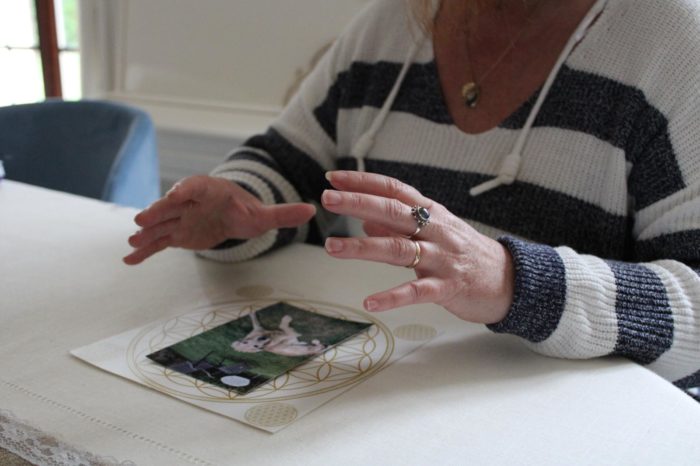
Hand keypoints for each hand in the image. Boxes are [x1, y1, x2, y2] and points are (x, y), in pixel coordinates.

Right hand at [123, 175, 315, 264]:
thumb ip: (284, 213)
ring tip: (131, 243)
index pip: (194, 186)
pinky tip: (129, 261)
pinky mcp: (176, 235)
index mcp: (209, 190)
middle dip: (158, 212)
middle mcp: (190, 202)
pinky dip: (144, 252)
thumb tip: (313, 210)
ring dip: (146, 234)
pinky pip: (158, 242)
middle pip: (171, 205)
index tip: (175, 195)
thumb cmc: (245, 210)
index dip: (184, 190)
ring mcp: (180, 219)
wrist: (232, 215)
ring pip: (161, 225)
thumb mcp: (263, 214)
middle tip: (142, 220)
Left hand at [321, 171, 513, 323]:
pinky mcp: (448, 287)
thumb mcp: (434, 232)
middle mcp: (435, 229)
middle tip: (327, 199)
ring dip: (363, 248)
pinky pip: (417, 291)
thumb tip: (364, 221)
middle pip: (392, 212)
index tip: (333, 178)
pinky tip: (369, 302)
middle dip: (358, 204)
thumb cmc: (466, 253)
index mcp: (430, 213)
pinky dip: (392, 297)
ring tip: (331, 247)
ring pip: (399, 248)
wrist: (511, 280)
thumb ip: (398, 227)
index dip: (364, 182)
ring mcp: (442, 258)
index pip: (394, 190)